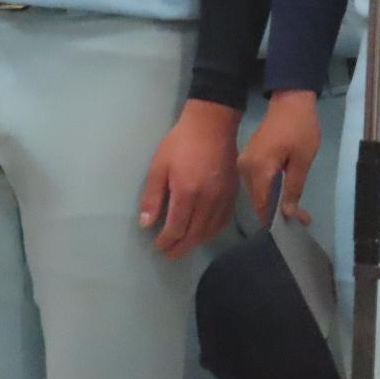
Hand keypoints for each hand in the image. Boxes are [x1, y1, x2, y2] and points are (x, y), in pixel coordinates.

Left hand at [138, 100, 240, 258]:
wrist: (212, 124)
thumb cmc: (180, 143)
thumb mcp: (158, 166)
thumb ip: (152, 197)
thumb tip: (146, 224)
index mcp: (187, 192)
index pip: (176, 228)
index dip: (166, 241)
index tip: (158, 245)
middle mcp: (208, 199)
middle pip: (195, 235)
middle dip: (180, 247)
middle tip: (170, 253)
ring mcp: (223, 197)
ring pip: (211, 230)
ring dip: (196, 242)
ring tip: (184, 245)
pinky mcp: (233, 193)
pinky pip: (224, 220)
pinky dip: (213, 231)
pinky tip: (205, 232)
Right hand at [238, 91, 321, 226]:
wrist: (290, 100)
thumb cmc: (300, 127)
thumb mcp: (303, 159)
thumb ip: (294, 187)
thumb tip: (289, 213)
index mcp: (258, 169)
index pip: (262, 204)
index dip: (277, 218)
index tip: (297, 223)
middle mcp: (245, 169)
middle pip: (259, 199)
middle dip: (278, 211)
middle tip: (301, 216)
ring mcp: (244, 163)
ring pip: (258, 191)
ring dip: (274, 200)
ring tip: (296, 207)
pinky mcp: (248, 158)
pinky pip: (257, 181)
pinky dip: (270, 188)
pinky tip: (284, 190)